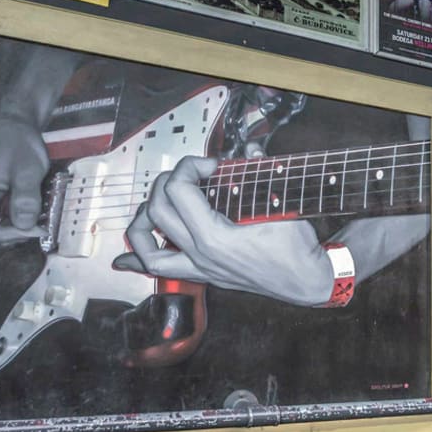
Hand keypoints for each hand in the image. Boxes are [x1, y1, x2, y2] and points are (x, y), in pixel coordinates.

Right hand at [0, 114, 49, 242]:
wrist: (18, 125)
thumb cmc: (19, 143)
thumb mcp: (27, 170)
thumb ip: (25, 197)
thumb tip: (25, 226)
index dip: (8, 234)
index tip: (34, 231)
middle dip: (14, 234)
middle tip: (39, 230)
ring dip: (16, 229)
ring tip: (38, 226)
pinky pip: (2, 215)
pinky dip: (17, 220)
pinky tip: (33, 219)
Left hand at [112, 156, 333, 305]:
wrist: (307, 280)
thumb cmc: (296, 248)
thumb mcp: (280, 204)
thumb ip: (260, 174)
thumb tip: (251, 151)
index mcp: (215, 237)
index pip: (179, 190)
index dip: (192, 166)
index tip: (212, 164)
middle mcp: (200, 254)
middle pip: (158, 210)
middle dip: (168, 182)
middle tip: (191, 175)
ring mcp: (199, 268)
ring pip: (146, 248)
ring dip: (142, 221)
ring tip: (152, 205)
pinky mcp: (204, 274)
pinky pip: (161, 271)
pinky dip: (139, 261)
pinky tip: (125, 258)